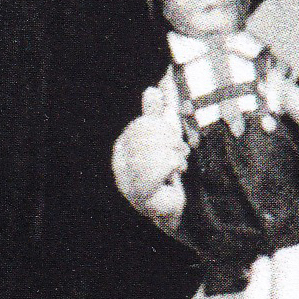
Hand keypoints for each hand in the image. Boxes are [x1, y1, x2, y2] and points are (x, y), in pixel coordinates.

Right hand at [112, 88, 188, 229]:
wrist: (170, 209)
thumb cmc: (166, 173)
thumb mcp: (163, 137)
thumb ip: (156, 114)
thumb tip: (152, 89)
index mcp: (122, 146)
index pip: (142, 124)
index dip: (163, 129)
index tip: (173, 140)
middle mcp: (119, 162)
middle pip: (150, 135)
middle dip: (172, 143)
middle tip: (179, 155)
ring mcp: (127, 179)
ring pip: (158, 150)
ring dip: (176, 158)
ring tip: (177, 168)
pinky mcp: (141, 194)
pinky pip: (162, 167)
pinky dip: (174, 168)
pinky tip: (173, 178)